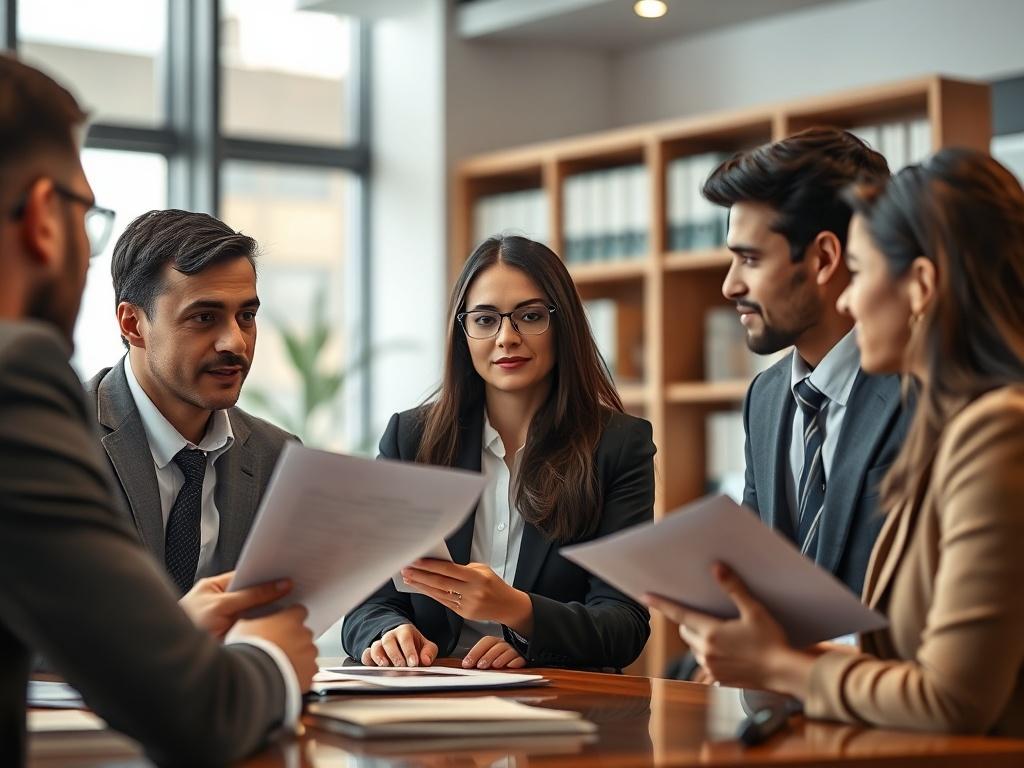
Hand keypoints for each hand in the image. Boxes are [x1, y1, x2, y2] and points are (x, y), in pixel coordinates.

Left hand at [180, 571, 290, 638]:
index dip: (264, 575)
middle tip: (290, 590)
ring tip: (285, 608)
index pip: (245, 576)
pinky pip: (255, 628)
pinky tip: (276, 625)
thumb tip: (277, 586)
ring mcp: (229, 620)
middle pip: (252, 594)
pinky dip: (265, 628)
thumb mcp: (221, 605)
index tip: (284, 575)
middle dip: (269, 595)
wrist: (175, 658)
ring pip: (255, 613)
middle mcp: (222, 603)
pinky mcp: (236, 636)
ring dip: (268, 613)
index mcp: (215, 588)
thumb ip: (249, 595)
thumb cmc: (187, 626)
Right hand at [231, 605, 316, 690]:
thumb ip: (260, 619)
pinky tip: (285, 677)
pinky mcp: (310, 672)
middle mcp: (303, 633)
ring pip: (307, 653)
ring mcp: (309, 653)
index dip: (290, 619)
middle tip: (276, 650)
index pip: (298, 611)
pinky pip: (308, 671)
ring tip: (278, 666)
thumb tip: (258, 620)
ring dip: (298, 657)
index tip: (282, 625)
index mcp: (290, 618)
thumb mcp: (246, 625)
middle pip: (303, 633)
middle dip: (293, 640)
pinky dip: (300, 674)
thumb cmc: (247, 650)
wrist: (252, 677)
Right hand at [362, 623, 438, 666]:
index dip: (409, 650)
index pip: (405, 637)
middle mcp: (390, 636)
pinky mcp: (371, 655)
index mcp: (405, 631)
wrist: (403, 645)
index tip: (413, 663)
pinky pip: (366, 655)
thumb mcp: (426, 646)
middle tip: (401, 666)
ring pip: (375, 646)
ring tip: (385, 665)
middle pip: (388, 640)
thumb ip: (429, 651)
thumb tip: (425, 660)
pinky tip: (373, 667)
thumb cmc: (415, 646)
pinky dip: (368, 661)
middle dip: (394, 654)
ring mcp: (380, 645)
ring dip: (379, 656)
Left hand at [401, 559, 533, 633]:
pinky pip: (444, 602)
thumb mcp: (483, 570)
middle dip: (421, 575)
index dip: (431, 565)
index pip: (449, 570)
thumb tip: (441, 565)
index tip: (416, 560)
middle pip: (440, 583)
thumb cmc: (494, 584)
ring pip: (439, 594)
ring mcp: (467, 604)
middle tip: (406, 569)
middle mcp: (472, 591)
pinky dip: (431, 594)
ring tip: (409, 578)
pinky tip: (422, 588)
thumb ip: (462, 568)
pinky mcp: (464, 613)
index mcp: (477, 577)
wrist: (507, 606)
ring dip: (422, 586)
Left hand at [462, 636, 526, 669]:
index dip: (475, 652)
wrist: (521, 655)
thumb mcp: (488, 657)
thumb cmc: (501, 658)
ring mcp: (515, 651)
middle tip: (480, 666)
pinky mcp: (524, 658)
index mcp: (496, 642)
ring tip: (495, 665)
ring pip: (508, 651)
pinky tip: (510, 665)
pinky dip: (515, 662)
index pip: (486, 642)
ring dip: (501, 658)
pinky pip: (520, 658)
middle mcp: (505, 645)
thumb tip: (465, 664)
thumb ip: (478, 659)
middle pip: (496, 646)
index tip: (466, 664)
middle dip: (488, 656)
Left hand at [644, 563, 813, 696]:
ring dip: (699, 638)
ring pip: (694, 647)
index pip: (679, 614)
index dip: (661, 604)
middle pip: (686, 630)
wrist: (785, 673)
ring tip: (720, 631)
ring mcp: (712, 668)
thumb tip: (717, 567)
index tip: (645, 595)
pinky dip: (710, 653)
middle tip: (703, 612)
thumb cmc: (772, 641)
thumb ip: (734, 588)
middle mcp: (707, 652)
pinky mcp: (719, 679)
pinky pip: (706, 662)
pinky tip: (728, 649)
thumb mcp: (754, 610)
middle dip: (689, 620)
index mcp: (712, 633)